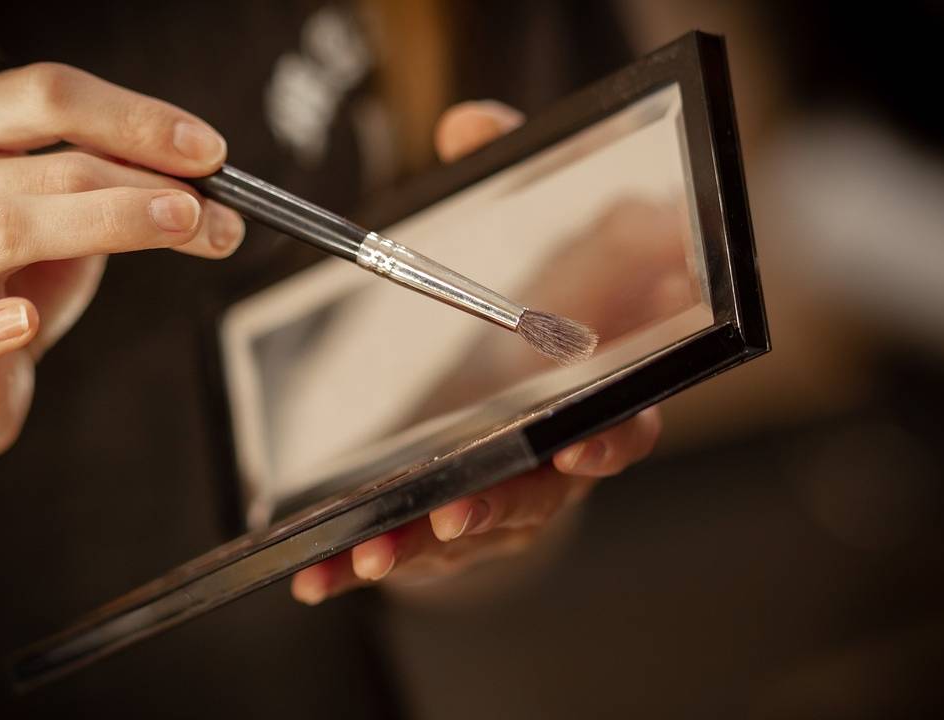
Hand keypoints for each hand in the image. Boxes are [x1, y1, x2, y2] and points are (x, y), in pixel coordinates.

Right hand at [0, 63, 244, 486]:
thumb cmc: (7, 281)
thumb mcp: (61, 214)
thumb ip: (112, 182)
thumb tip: (209, 178)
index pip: (46, 95)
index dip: (137, 118)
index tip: (211, 153)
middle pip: (47, 167)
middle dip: (150, 185)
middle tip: (218, 212)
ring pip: (10, 228)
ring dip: (112, 223)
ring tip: (184, 230)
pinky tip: (24, 322)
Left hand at [290, 101, 662, 603]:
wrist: (533, 368)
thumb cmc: (541, 299)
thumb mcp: (527, 223)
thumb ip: (507, 174)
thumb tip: (467, 126)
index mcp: (596, 390)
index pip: (624, 421)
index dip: (610, 438)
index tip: (580, 444)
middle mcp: (561, 454)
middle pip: (541, 492)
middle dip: (496, 506)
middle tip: (450, 514)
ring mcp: (513, 494)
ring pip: (475, 531)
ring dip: (421, 547)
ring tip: (364, 556)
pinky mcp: (461, 521)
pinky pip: (422, 550)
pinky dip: (370, 562)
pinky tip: (320, 575)